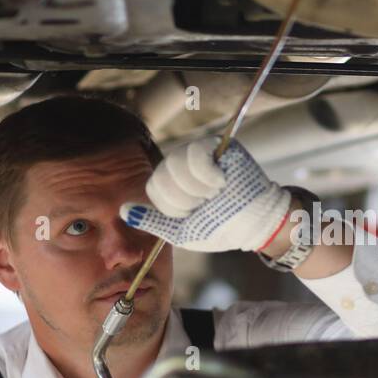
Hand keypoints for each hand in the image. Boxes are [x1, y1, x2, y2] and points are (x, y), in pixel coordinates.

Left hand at [119, 136, 291, 252]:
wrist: (254, 225)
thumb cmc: (220, 228)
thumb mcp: (180, 232)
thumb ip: (152, 221)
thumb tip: (123, 211)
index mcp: (172, 182)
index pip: (154, 186)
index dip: (170, 207)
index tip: (192, 215)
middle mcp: (183, 164)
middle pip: (162, 174)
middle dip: (183, 200)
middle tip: (206, 205)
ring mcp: (201, 152)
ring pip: (177, 163)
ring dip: (196, 188)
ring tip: (215, 194)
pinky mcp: (219, 146)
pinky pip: (197, 153)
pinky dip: (205, 175)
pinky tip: (220, 183)